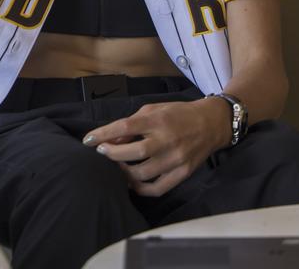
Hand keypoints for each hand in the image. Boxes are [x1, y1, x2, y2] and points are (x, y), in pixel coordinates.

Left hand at [82, 98, 230, 196]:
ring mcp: (175, 159)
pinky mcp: (182, 174)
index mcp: (158, 120)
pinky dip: (139, 188)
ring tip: (116, 166)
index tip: (88, 140)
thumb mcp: (153, 109)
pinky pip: (156, 188)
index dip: (103, 134)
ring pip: (142, 174)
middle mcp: (167, 140)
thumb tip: (110, 139)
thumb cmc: (177, 114)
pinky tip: (131, 182)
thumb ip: (132, 123)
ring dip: (123, 172)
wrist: (210, 124)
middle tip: (102, 152)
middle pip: (132, 153)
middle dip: (111, 154)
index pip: (124, 127)